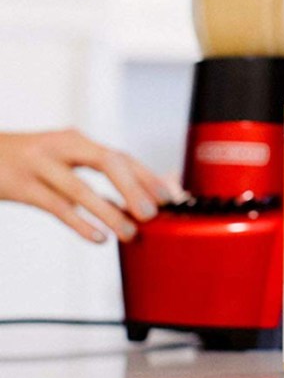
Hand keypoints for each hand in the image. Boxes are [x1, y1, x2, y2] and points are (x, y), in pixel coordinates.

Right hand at [0, 130, 173, 243]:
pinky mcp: (20, 185)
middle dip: (134, 189)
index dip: (146, 177)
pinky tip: (98, 237)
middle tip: (151, 214)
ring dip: (109, 212)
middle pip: (107, 162)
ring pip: (81, 189)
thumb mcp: (62, 157)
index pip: (120, 156)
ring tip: (128, 233)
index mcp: (76, 140)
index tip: (168, 197)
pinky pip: (56, 206)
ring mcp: (39, 164)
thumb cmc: (27, 160)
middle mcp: (60, 147)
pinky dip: (80, 223)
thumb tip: (140, 195)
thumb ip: (96, 173)